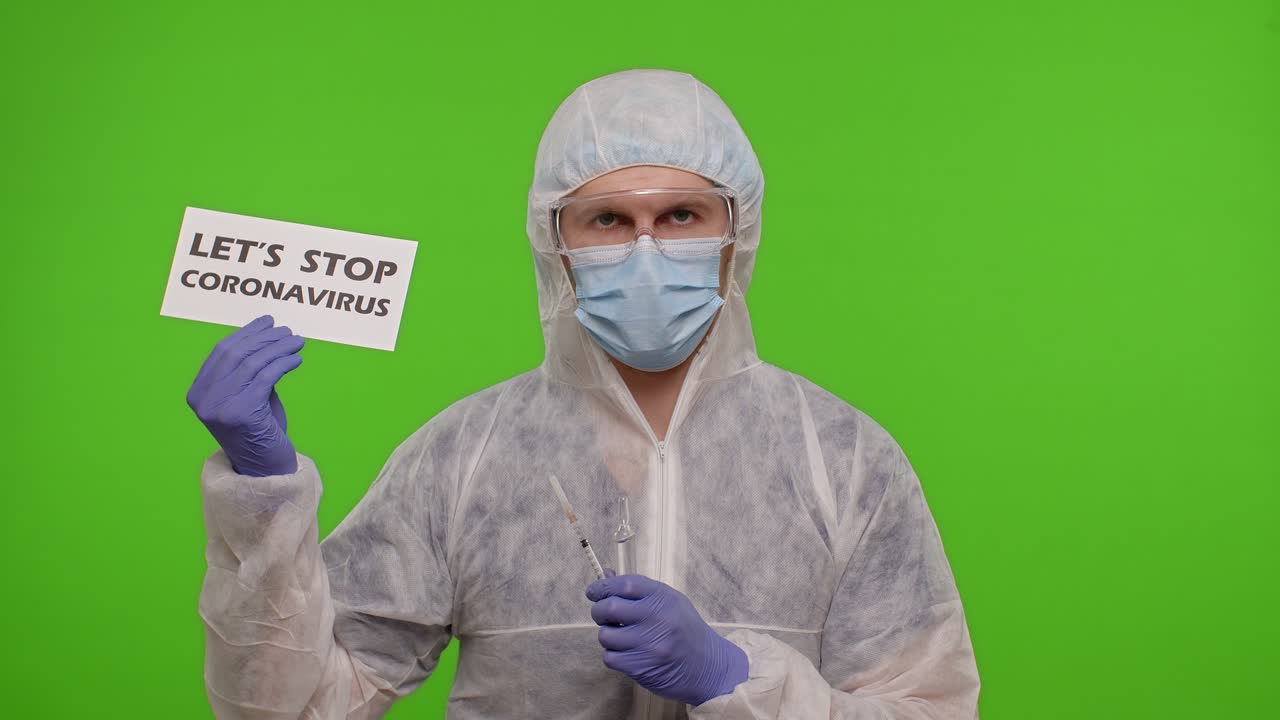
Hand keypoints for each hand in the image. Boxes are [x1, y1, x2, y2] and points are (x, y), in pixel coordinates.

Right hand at [186, 314, 304, 476]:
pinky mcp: (241, 413)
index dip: (246, 333)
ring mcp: (219, 407)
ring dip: (278, 348)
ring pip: (252, 364)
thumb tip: (266, 333)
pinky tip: (297, 359)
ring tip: (298, 342)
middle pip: (236, 355)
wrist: (264, 467)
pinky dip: (283, 364)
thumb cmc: (260, 428)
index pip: (221, 352)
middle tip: (288, 331)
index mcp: (198, 393)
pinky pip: (266, 378)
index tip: (267, 321)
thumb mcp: (248, 394)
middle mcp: (203, 400)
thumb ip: (249, 369)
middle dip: (264, 338)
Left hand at [586, 574, 747, 705]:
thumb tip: (605, 575)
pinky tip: (628, 654)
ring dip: (608, 636)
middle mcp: (656, 618)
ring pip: (605, 635)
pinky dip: (614, 656)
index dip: (603, 586)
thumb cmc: (685, 631)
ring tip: (622, 638)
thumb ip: (639, 591)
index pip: (624, 584)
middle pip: (609, 608)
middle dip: (599, 611)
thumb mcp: (670, 603)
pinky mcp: (641, 667)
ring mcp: (648, 644)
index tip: (593, 591)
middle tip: (604, 616)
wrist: (709, 667)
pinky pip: (610, 657)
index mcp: (663, 597)